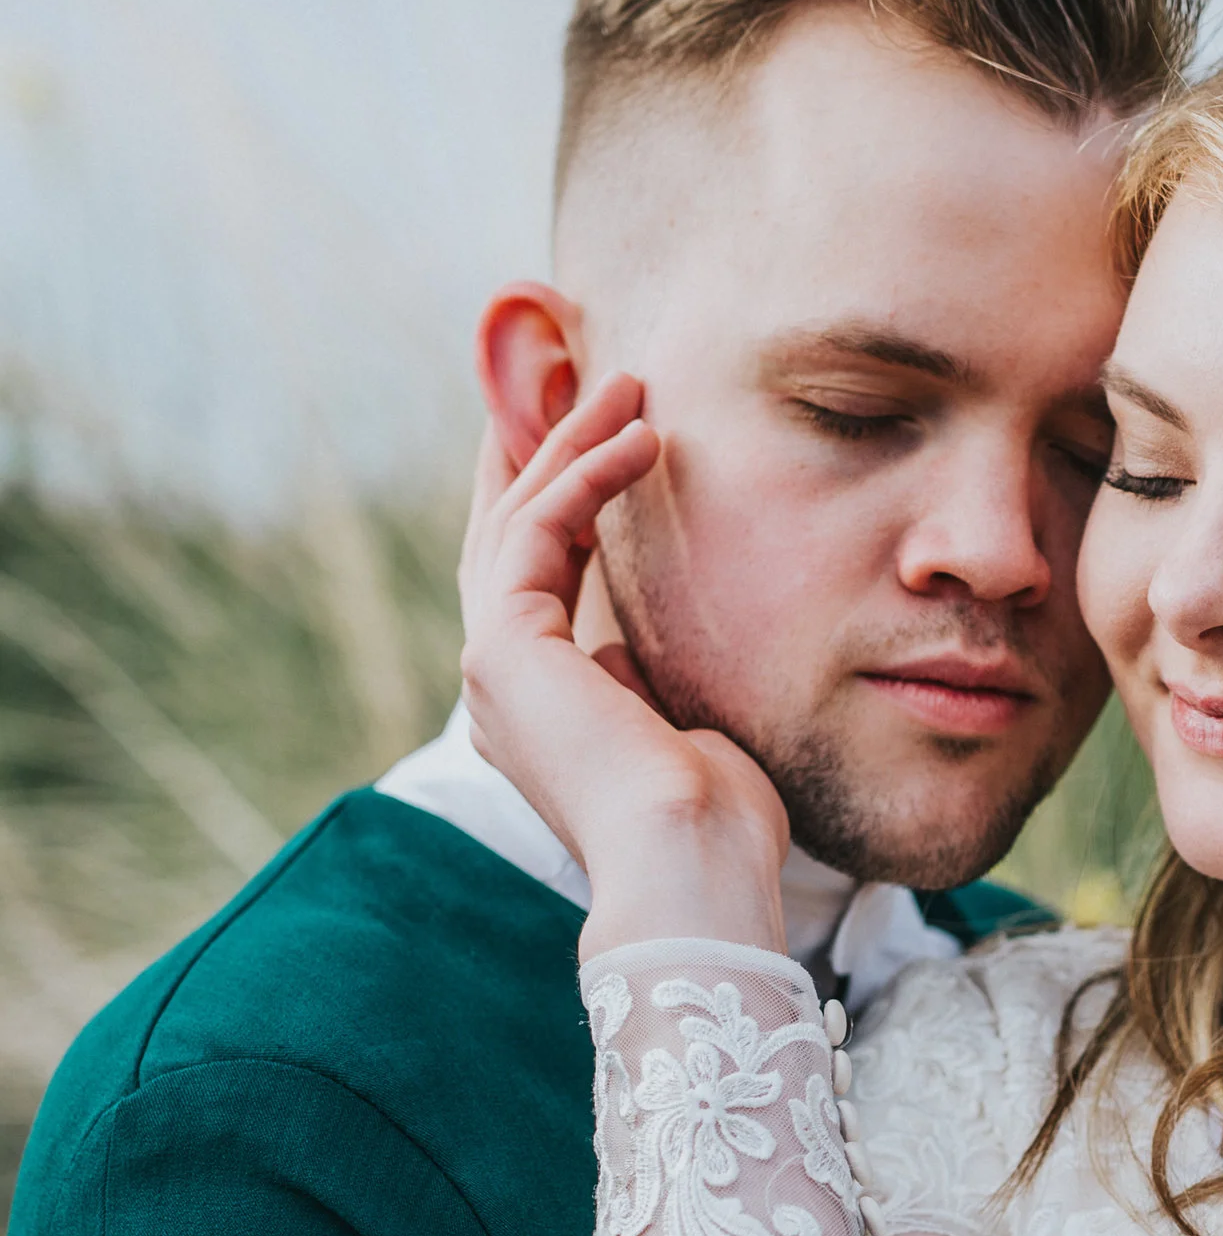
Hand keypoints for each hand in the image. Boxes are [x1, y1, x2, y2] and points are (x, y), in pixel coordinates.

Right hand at [457, 373, 789, 953]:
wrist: (696, 863)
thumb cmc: (716, 822)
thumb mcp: (681, 726)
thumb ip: (640, 678)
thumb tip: (625, 644)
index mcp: (539, 710)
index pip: (534, 578)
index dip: (555, 497)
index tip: (591, 435)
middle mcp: (502, 688)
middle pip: (507, 534)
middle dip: (541, 446)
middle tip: (578, 371)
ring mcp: (493, 668)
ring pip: (518, 521)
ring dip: (569, 441)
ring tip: (626, 384)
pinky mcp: (504, 649)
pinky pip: (539, 528)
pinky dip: (585, 474)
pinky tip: (640, 438)